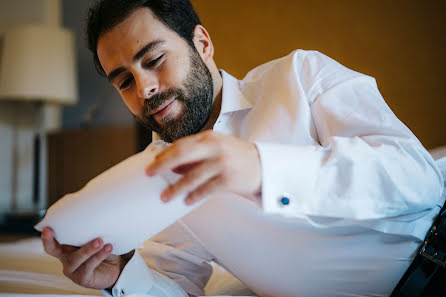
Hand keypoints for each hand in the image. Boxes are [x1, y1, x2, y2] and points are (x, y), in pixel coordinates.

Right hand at [41, 227, 122, 289]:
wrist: (114, 268)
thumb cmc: (102, 250)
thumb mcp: (96, 238)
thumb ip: (92, 231)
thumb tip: (98, 215)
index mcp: (66, 246)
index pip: (52, 241)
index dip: (46, 236)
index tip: (46, 228)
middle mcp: (66, 258)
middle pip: (54, 250)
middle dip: (50, 241)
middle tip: (53, 231)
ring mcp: (73, 269)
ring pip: (76, 258)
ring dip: (88, 248)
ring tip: (100, 241)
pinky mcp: (82, 278)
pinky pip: (89, 266)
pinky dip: (99, 256)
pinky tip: (108, 248)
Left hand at [146, 130, 261, 204]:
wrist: (265, 165)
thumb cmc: (237, 156)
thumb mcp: (218, 147)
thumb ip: (197, 153)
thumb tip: (173, 165)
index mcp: (210, 138)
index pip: (181, 144)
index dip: (164, 154)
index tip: (152, 163)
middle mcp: (215, 148)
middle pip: (181, 155)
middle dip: (163, 166)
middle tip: (150, 174)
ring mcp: (222, 163)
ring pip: (192, 176)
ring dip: (176, 188)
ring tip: (165, 196)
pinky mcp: (229, 179)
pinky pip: (206, 190)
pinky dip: (194, 196)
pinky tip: (187, 201)